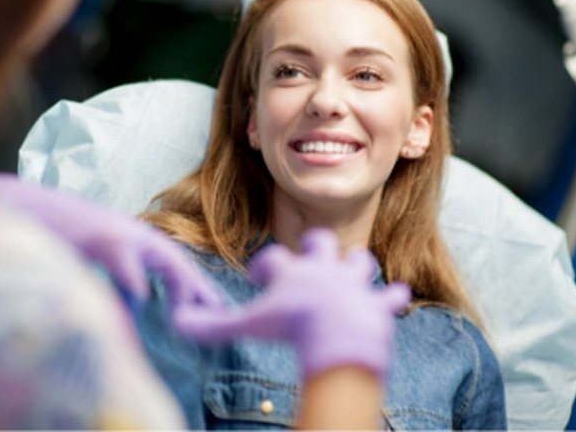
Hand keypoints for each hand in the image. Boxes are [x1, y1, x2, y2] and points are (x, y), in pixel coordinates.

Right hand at [0, 172, 223, 308]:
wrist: (21, 207)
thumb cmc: (55, 238)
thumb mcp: (95, 261)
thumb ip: (119, 280)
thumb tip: (138, 305)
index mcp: (132, 239)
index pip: (172, 262)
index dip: (192, 284)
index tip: (212, 306)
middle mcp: (131, 232)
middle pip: (176, 259)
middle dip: (198, 286)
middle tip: (218, 311)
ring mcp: (116, 231)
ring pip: (161, 255)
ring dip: (179, 282)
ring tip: (188, 311)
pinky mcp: (97, 234)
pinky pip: (123, 258)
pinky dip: (133, 278)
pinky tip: (143, 297)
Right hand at [174, 228, 409, 378]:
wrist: (336, 333)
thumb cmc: (290, 325)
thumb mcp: (248, 324)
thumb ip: (213, 325)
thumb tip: (178, 321)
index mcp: (292, 270)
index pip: (273, 258)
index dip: (264, 267)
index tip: (259, 278)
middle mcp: (324, 268)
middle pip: (321, 242)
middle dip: (316, 247)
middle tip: (310, 260)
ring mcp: (353, 283)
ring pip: (359, 261)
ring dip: (356, 266)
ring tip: (350, 273)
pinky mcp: (376, 303)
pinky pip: (389, 296)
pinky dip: (392, 298)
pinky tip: (397, 296)